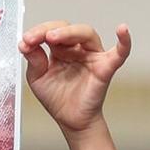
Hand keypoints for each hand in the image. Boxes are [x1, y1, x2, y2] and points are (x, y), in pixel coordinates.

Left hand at [20, 21, 130, 135]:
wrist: (70, 120)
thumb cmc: (58, 98)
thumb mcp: (37, 78)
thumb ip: (33, 60)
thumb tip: (25, 43)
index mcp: (60, 49)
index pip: (51, 32)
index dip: (38, 33)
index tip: (25, 41)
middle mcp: (77, 49)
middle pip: (68, 28)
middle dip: (51, 30)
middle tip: (38, 38)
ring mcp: (92, 56)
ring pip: (86, 34)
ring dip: (70, 32)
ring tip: (54, 37)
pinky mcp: (105, 68)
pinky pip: (119, 53)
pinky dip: (124, 41)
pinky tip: (122, 30)